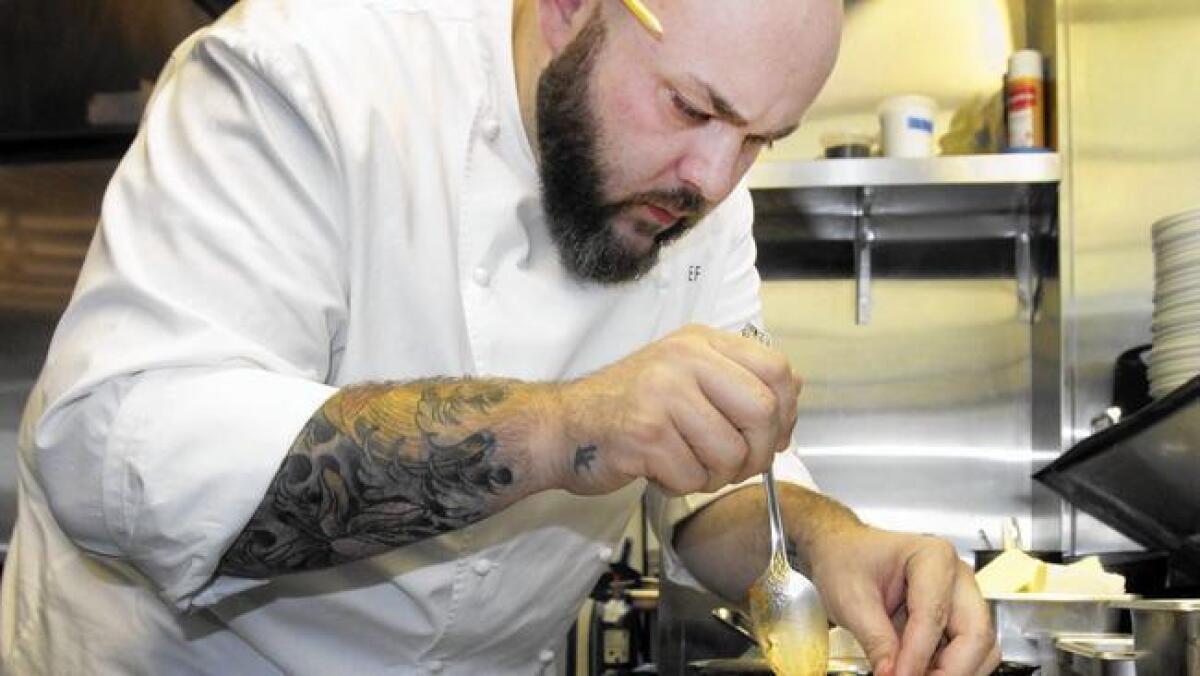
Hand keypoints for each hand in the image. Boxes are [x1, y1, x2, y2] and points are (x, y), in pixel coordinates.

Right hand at [554, 324, 799, 495]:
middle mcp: (684, 359)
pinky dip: (681, 485)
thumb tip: (791, 403)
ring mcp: (663, 392)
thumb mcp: (684, 376)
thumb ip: (734, 382)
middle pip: (762, 412)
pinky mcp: (645, 432)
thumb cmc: (627, 409)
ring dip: (715, 476)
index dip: (784, 413)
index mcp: (700, 342)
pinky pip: (693, 475)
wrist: (561, 428)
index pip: (777, 370)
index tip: (769, 437)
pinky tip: (658, 471)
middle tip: (731, 466)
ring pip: (730, 452)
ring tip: (687, 467)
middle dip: (755, 454)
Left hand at [808, 527, 999, 675]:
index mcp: (932, 557)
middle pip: (975, 634)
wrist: (843, 553)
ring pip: (981, 649)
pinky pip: (968, 654)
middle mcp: (957, 577)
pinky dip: (949, 670)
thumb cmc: (847, 560)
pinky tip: (918, 672)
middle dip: (950, 671)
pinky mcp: (957, 621)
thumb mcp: (851, 600)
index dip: (916, 656)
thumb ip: (876, 640)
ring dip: (954, 672)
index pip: (933, 616)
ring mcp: (961, 599)